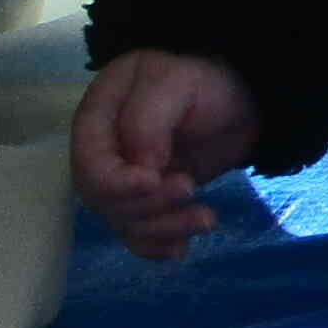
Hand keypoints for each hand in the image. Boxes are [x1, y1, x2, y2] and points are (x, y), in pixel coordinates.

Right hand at [68, 49, 260, 261]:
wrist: (240, 96)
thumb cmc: (204, 79)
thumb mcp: (176, 82)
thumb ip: (148, 121)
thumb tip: (141, 167)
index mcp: (98, 118)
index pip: (88, 165)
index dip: (115, 183)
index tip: (153, 180)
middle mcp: (105, 155)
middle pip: (104, 201)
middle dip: (147, 205)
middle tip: (189, 188)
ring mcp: (127, 181)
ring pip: (125, 222)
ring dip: (163, 229)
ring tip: (206, 219)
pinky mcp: (151, 200)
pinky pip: (141, 234)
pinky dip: (159, 245)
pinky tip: (182, 248)